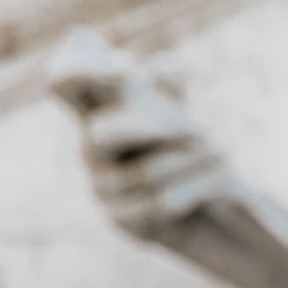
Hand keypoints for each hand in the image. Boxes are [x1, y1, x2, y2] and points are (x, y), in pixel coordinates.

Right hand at [47, 27, 242, 240]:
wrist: (202, 204)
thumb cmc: (180, 145)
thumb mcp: (176, 108)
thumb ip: (169, 82)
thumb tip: (174, 66)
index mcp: (96, 113)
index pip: (65, 86)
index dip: (84, 73)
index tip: (128, 67)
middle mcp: (90, 150)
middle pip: (104, 134)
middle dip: (157, 128)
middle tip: (203, 124)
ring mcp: (102, 188)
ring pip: (146, 172)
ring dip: (191, 160)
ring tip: (222, 150)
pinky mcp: (124, 221)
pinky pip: (161, 204)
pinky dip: (195, 189)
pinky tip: (222, 182)